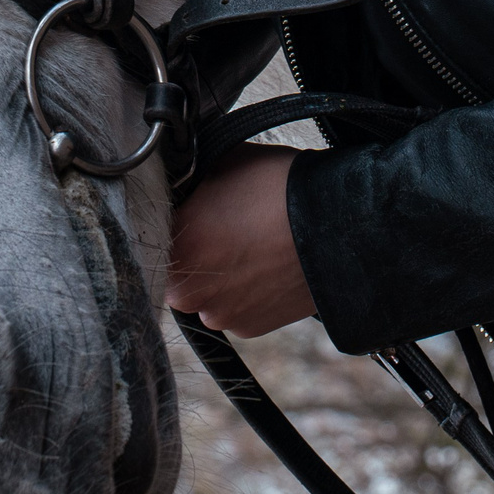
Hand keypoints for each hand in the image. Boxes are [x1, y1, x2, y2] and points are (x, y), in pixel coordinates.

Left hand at [164, 146, 313, 335]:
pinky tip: (265, 266)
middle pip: (175, 271)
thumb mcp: (222, 165)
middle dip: (193, 253)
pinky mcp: (248, 328)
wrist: (339, 226)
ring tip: (251, 246)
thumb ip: (190, 186)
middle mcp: (189, 290)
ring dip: (218, 276)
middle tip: (222, 228)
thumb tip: (181, 188)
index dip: (174, 222)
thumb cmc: (280, 188)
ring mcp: (219, 314)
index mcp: (175, 246)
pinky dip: (244, 292)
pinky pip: (233, 309)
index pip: (154, 236)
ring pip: (204, 293)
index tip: (192, 211)